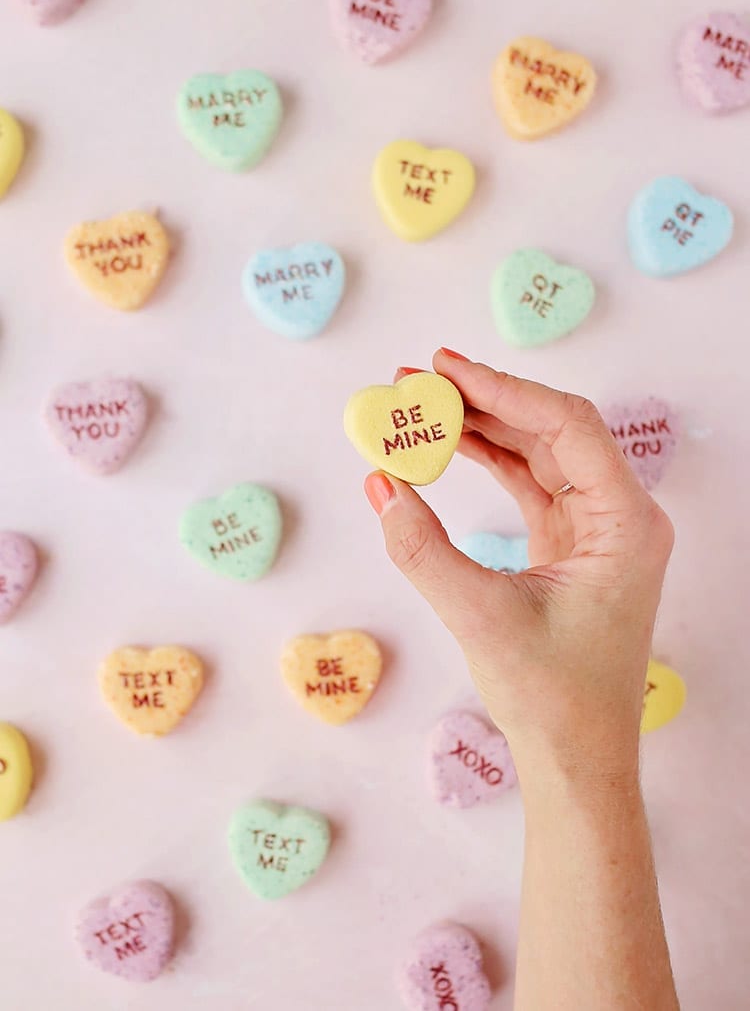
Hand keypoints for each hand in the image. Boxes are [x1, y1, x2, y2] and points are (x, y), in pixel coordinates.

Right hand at [363, 349, 673, 781]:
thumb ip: (422, 548)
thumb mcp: (479, 617)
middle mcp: (621, 515)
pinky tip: (448, 447)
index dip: (503, 388)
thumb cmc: (551, 697)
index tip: (444, 366)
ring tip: (422, 406)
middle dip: (484, 401)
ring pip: (540, 453)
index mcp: (626, 523)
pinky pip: (531, 484)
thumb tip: (379, 483)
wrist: (577, 758)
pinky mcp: (571, 545)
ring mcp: (597, 529)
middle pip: (552, 430)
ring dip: (482, 428)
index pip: (567, 427)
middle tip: (418, 379)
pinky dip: (489, 463)